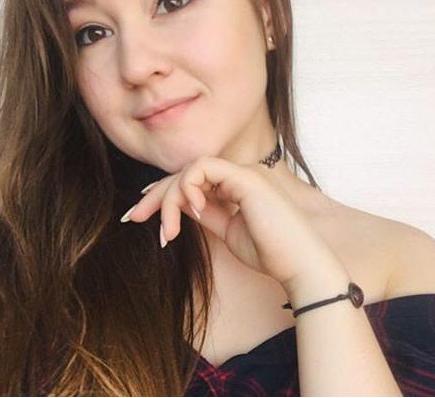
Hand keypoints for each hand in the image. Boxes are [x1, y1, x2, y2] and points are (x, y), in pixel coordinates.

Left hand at [120, 156, 342, 289]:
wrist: (299, 265)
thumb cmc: (271, 253)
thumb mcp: (228, 232)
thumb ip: (207, 213)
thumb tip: (181, 205)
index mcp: (240, 186)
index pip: (194, 180)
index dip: (165, 194)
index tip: (141, 213)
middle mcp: (242, 175)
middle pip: (187, 173)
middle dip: (157, 195)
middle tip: (134, 217)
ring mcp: (246, 173)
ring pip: (191, 170)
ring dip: (170, 198)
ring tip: (168, 230)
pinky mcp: (246, 178)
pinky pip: (203, 169)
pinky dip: (187, 189)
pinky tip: (189, 212)